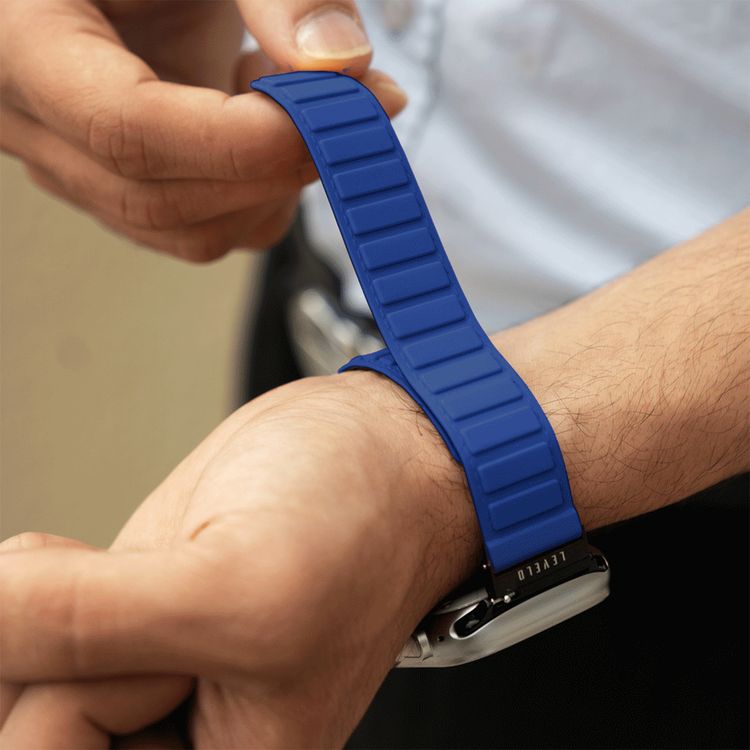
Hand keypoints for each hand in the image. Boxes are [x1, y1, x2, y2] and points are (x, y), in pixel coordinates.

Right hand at [0, 0, 406, 260]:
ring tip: (286, 91)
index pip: (128, 130)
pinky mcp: (125, 183)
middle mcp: (37, 123)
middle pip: (166, 200)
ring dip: (271, 180)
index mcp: (21, 45)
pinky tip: (262, 121)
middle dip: (277, 166)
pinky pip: (204, 224)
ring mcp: (79, 165)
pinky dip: (261, 189)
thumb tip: (340, 61)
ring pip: (193, 229)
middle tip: (354, 109)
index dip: (244, 140)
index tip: (333, 114)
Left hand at [0, 371, 478, 747]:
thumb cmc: (362, 523)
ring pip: (19, 670)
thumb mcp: (242, 592)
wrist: (378, 446)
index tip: (164, 641)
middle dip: (59, 651)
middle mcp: (176, 731)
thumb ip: (91, 624)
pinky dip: (28, 581)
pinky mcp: (133, 602)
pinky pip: (26, 620)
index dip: (86, 697)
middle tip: (164, 594)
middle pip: (32, 724)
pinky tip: (69, 559)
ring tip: (135, 568)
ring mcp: (146, 661)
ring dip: (33, 610)